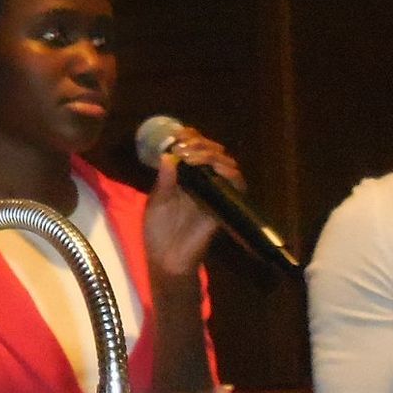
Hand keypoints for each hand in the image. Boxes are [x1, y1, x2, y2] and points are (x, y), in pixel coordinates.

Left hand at [143, 127, 243, 278]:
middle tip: (185, 144)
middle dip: (201, 143)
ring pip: (227, 164)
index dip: (191, 138)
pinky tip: (213, 169)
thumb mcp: (157, 202)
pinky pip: (236, 185)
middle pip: (214, 152)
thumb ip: (164, 181)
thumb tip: (167, 156)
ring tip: (193, 156)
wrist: (167, 259)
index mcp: (186, 177)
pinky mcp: (224, 205)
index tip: (179, 133)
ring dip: (211, 155)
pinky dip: (228, 173)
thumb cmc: (158, 232)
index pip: (195, 150)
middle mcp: (203, 181)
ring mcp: (215, 192)